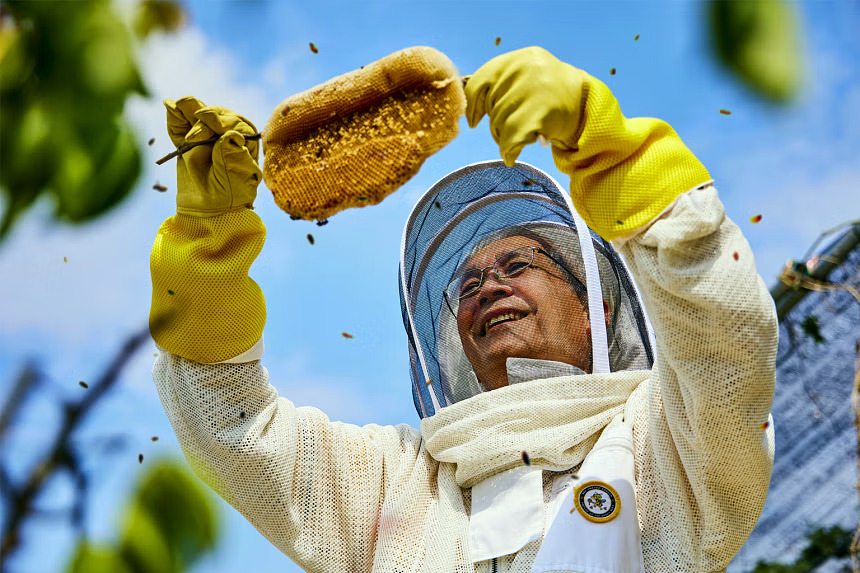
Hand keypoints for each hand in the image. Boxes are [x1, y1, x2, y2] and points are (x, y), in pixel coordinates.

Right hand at [165, 96, 261, 215]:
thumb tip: (231, 134)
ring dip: (188, 108)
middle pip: (215, 116)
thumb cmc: (228, 198)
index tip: (206, 124)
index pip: (235, 123)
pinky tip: (169, 106)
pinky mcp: (187, 143)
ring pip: (197, 116)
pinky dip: (175, 117)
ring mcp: (206, 137)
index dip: (220, 121)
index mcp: (244, 143)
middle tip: (192, 139)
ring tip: (178, 104)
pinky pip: (180, 126)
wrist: (206, 212)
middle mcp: (227, 135)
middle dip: (203, 121)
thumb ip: (233, 157)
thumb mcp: (234, 181)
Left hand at [464, 47, 586, 166]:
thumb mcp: (530, 78)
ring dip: (503, 138)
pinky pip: (509, 138)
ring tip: (520, 138)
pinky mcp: (538, 113)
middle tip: (510, 131)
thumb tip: (468, 100)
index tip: (474, 120)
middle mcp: (526, 69)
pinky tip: (511, 155)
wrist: (591, 109)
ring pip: (499, 123)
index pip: (481, 80)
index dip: (474, 104)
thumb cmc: (554, 97)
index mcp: (521, 58)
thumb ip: (502, 83)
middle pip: (492, 105)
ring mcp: (533, 89)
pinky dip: (508, 150)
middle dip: (496, 124)